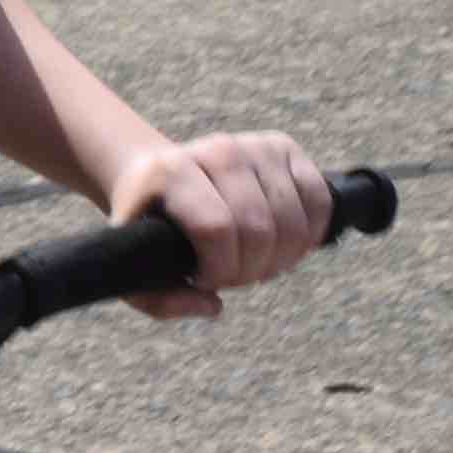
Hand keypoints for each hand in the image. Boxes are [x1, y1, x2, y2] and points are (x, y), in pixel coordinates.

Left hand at [101, 130, 337, 318]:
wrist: (162, 176)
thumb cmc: (151, 224)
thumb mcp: (134, 262)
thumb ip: (160, 299)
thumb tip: (212, 305)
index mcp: (170, 172)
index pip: (216, 228)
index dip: (221, 268)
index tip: (205, 279)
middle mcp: (216, 151)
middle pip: (259, 230)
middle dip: (251, 270)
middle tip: (234, 276)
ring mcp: (254, 146)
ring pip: (293, 222)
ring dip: (281, 259)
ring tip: (256, 262)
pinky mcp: (284, 148)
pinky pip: (318, 202)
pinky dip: (309, 236)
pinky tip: (283, 245)